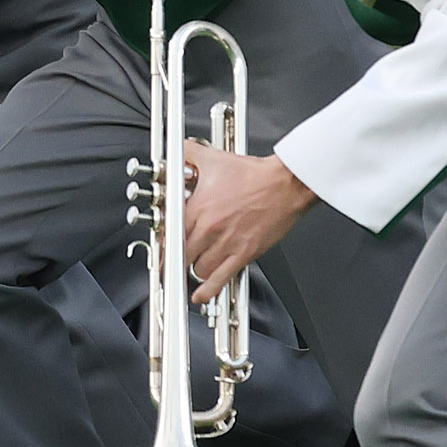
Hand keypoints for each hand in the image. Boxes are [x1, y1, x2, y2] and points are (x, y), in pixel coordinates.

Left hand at [178, 141, 314, 300]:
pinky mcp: (245, 254)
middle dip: (175, 258)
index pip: (170, 233)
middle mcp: (210, 229)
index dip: (165, 241)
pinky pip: (220, 279)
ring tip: (192, 268)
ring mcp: (227, 244)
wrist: (284, 184)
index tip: (162, 246)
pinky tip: (200, 297)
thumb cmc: (254, 174)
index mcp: (199, 207)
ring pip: (198, 269)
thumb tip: (177, 150)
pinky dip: (208, 291)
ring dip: (193, 270)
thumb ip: (189, 154)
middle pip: (181, 254)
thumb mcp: (213, 159)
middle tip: (171, 262)